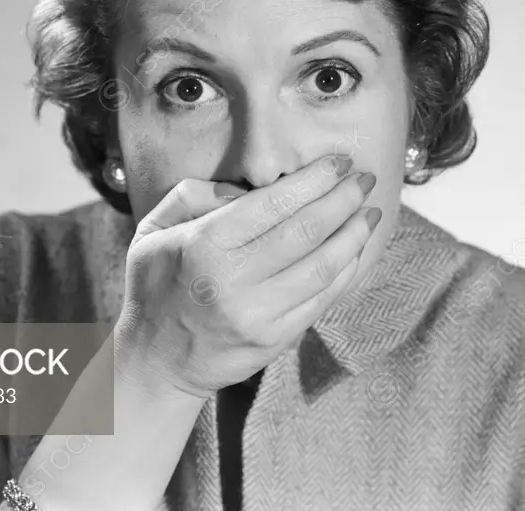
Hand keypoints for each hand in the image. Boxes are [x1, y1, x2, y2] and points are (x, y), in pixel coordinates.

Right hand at [114, 153, 380, 399]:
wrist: (156, 362)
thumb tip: (246, 187)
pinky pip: (323, 298)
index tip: (339, 162)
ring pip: (323, 266)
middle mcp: (233, 280)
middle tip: (365, 179)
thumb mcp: (154, 229)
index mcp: (203, 245)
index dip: (314, 180)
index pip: (273, 203)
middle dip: (344, 199)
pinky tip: (356, 249)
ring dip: (354, 234)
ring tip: (370, 212)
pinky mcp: (275, 340)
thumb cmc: (156, 286)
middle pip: (306, 230)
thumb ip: (193, 195)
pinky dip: (347, 270)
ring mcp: (257, 314)